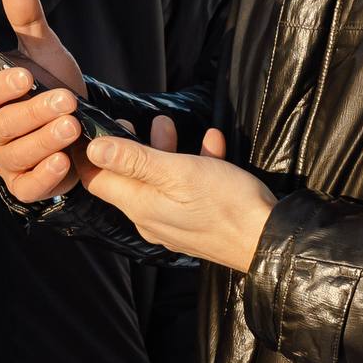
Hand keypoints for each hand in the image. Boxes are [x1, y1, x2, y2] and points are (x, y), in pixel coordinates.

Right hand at [0, 0, 92, 202]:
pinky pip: (29, 187)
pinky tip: (66, 162)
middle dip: (34, 114)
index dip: (1, 86)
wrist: (77, 131)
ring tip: (73, 128)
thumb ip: (28, 21)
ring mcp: (5, 162)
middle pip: (2, 126)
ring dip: (44, 142)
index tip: (24, 75)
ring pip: (17, 156)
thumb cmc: (51, 88)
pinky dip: (47, 176)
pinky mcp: (24, 186)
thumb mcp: (45, 54)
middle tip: (65, 101)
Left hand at [76, 126, 275, 271]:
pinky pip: (186, 191)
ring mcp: (174, 223)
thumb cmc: (225, 204)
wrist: (269, 241)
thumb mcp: (177, 172)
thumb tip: (94, 148)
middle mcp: (150, 219)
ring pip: (158, 182)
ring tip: (165, 123)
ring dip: (161, 151)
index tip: (96, 128)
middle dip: (129, 147)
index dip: (92, 154)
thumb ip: (134, 160)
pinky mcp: (198, 224)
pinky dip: (193, 165)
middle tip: (131, 122)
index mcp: (140, 206)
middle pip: (128, 180)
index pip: (97, 181)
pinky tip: (211, 143)